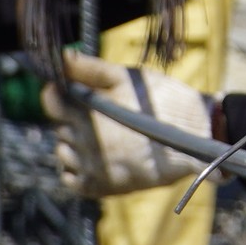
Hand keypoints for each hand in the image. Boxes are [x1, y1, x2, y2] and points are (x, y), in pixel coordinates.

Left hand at [42, 52, 213, 197]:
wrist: (196, 137)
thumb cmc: (162, 101)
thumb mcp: (126, 76)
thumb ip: (89, 68)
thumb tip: (60, 58)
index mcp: (86, 113)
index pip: (50, 101)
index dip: (56, 93)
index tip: (67, 90)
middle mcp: (84, 142)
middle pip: (59, 127)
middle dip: (72, 117)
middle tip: (99, 113)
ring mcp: (92, 167)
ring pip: (63, 153)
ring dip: (74, 144)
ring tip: (101, 136)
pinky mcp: (102, 186)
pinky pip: (71, 180)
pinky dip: (76, 170)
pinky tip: (96, 158)